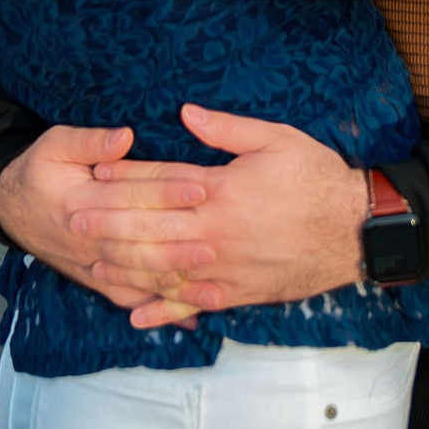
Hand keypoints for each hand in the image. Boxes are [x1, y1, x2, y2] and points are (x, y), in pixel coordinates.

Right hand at [0, 123, 208, 323]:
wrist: (12, 209)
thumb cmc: (40, 171)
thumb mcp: (55, 144)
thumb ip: (89, 141)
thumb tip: (125, 137)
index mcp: (79, 201)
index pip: (130, 197)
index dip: (166, 192)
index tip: (200, 188)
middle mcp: (87, 240)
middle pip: (137, 245)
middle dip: (177, 247)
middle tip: (213, 245)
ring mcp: (91, 265)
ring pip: (137, 278)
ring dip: (174, 285)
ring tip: (210, 287)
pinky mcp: (96, 281)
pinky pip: (129, 298)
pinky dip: (158, 309)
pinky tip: (188, 317)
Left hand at [79, 104, 367, 330]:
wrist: (356, 230)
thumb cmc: (317, 178)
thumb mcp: (277, 139)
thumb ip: (227, 129)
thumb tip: (185, 114)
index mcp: (222, 190)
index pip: (161, 182)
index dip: (124, 176)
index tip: (94, 172)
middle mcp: (217, 232)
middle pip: (150, 228)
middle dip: (108, 223)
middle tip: (72, 219)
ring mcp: (225, 266)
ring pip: (164, 270)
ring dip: (124, 267)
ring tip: (91, 263)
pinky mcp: (238, 292)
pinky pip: (193, 304)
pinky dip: (163, 311)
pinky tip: (135, 314)